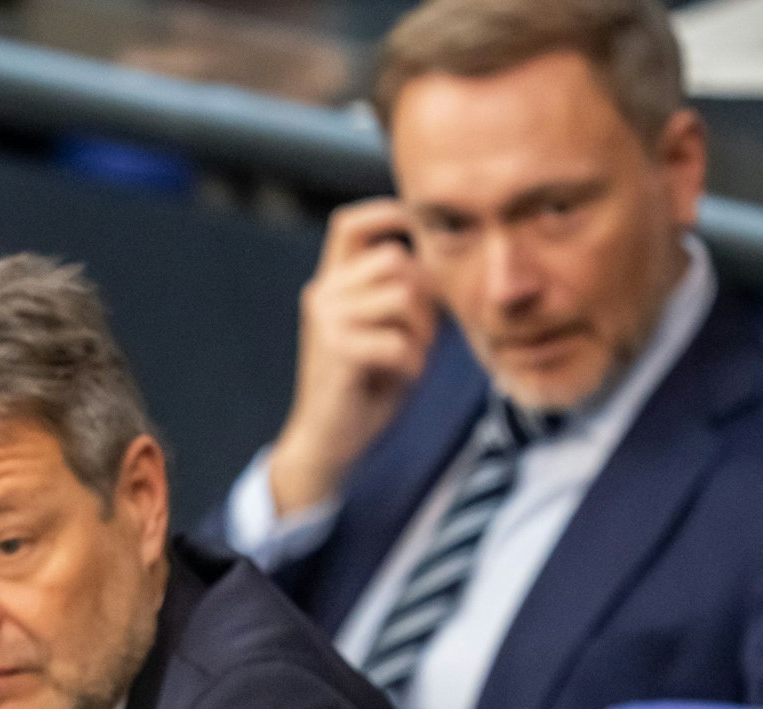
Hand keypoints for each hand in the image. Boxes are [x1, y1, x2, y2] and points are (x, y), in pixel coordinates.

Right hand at [270, 197, 436, 514]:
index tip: (418, 227)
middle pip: (396, 260)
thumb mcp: (384, 331)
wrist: (330, 441)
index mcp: (332, 283)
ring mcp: (326, 320)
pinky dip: (413, 363)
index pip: (350, 224)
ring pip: (402, 297)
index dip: (386, 214)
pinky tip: (403, 378)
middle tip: (424, 336)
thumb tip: (440, 263)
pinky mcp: (337, 351)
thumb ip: (402, 295)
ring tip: (413, 357)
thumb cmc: (366, 386)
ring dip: (423, 331)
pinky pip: (398, 341)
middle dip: (425, 296)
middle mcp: (323, 293)